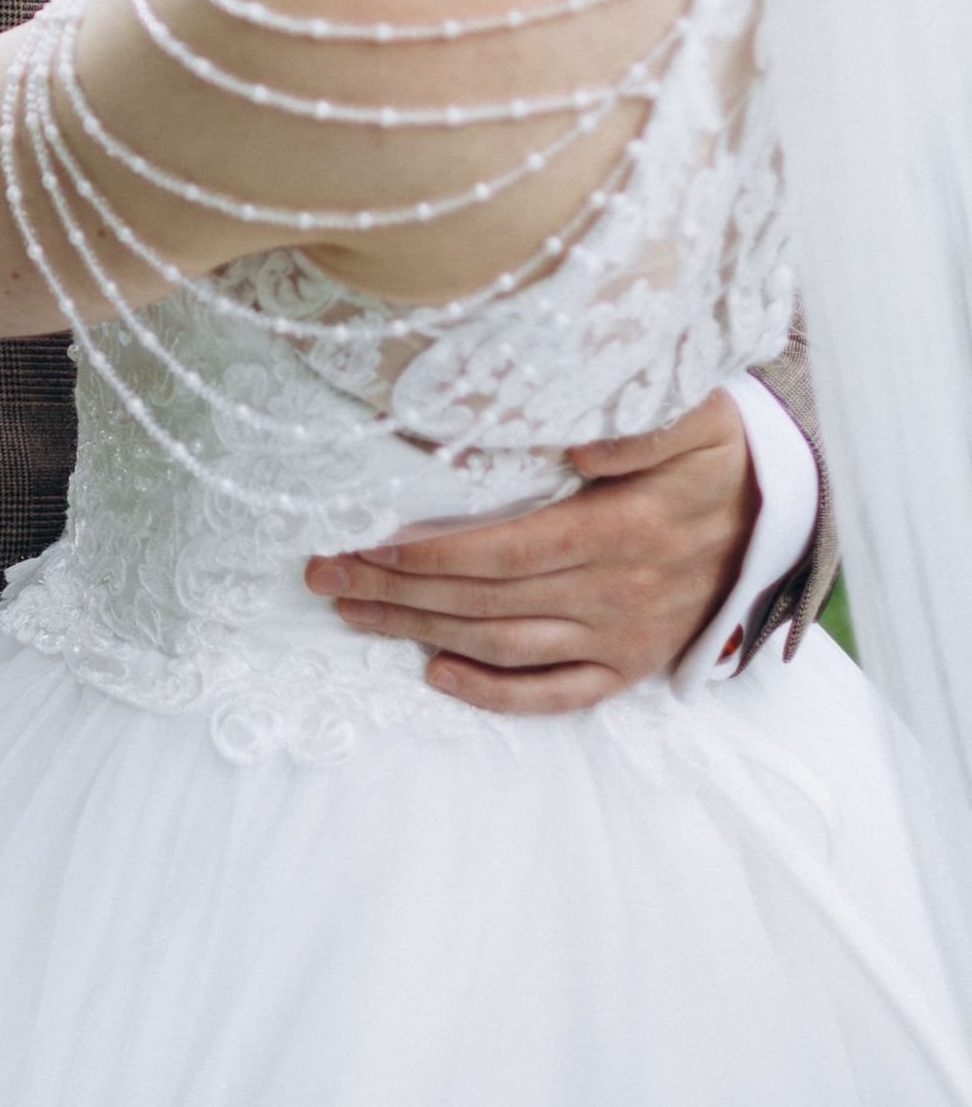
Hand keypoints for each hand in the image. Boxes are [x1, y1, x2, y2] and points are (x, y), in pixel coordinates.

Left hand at [304, 389, 760, 715]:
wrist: (782, 515)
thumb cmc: (721, 453)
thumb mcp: (696, 413)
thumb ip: (634, 421)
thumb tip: (567, 441)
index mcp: (624, 531)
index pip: (503, 549)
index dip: (427, 552)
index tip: (361, 540)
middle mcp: (619, 593)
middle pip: (485, 600)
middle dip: (395, 588)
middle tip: (324, 573)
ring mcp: (624, 637)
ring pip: (504, 644)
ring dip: (420, 631)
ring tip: (351, 611)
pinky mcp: (631, 666)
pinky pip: (557, 693)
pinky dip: (494, 693)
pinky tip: (436, 675)